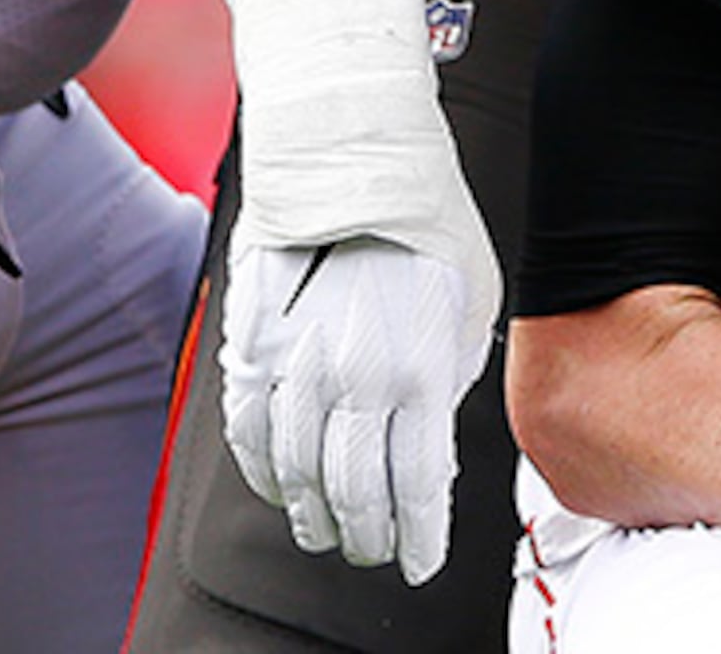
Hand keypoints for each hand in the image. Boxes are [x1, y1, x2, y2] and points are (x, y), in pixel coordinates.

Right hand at [219, 226, 489, 580]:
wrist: (353, 158)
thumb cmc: (427, 225)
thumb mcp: (469, 302)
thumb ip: (450, 377)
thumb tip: (431, 440)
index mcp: (419, 370)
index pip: (416, 487)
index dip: (417, 539)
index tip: (418, 563)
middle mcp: (355, 379)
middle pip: (355, 493)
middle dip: (368, 536)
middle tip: (373, 552)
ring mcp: (296, 365)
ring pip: (297, 474)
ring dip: (312, 515)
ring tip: (325, 532)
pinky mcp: (252, 346)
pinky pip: (250, 432)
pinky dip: (265, 472)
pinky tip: (280, 487)